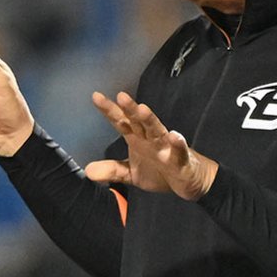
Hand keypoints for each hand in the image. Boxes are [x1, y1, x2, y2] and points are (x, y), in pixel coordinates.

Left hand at [85, 91, 216, 199]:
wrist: (189, 181)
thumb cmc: (160, 172)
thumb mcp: (131, 174)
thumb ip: (112, 170)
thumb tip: (88, 172)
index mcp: (137, 139)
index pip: (121, 122)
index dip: (109, 110)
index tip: (96, 96)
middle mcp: (150, 139)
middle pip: (139, 121)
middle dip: (130, 109)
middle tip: (121, 96)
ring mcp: (166, 147)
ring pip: (157, 130)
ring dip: (150, 120)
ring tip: (143, 110)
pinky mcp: (181, 159)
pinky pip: (180, 150)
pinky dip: (178, 143)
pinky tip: (175, 137)